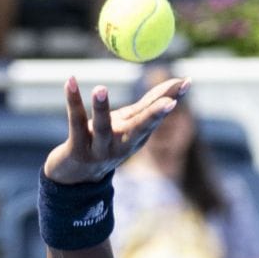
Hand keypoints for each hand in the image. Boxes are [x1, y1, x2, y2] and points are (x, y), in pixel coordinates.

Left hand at [44, 75, 187, 185]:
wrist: (74, 177)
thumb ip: (149, 105)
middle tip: (170, 102)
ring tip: (100, 88)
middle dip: (156, 116)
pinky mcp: (77, 150)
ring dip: (102, 108)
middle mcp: (121, 145)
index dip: (171, 98)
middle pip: (140, 129)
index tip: (187, 82)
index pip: (156, 114)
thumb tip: (179, 80)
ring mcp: (99, 150)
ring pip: (102, 128)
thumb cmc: (105, 142)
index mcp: (136, 137)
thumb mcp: (129, 125)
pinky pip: (75, 123)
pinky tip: (71, 81)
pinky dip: (73, 101)